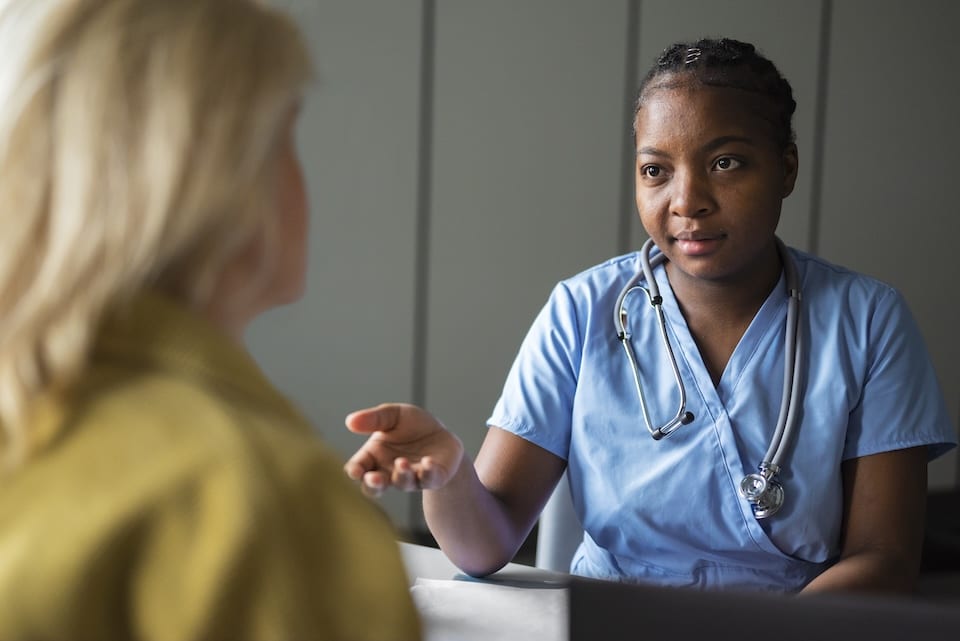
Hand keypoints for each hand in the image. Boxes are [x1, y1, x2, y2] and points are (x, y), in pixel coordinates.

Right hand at [344, 403, 463, 496]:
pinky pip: (429, 479)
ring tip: (402, 462)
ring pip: (402, 483)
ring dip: (401, 474)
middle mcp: (389, 471)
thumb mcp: (393, 415)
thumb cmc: (411, 426)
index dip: (355, 471)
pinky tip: (428, 461)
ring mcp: (411, 477)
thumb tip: (350, 422)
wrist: (441, 434)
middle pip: (374, 487)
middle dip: (373, 484)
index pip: (358, 467)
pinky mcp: (433, 477)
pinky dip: (428, 472)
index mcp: (374, 456)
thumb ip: (373, 419)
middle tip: (375, 478)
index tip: (355, 471)